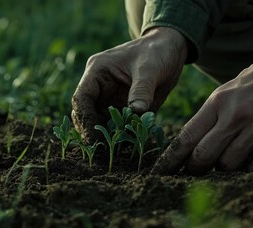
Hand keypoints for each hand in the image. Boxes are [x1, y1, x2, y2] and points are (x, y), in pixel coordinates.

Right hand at [71, 27, 187, 141]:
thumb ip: (142, 90)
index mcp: (97, 72)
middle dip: (93, 133)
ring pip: (102, 123)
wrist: (170, 49)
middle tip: (104, 152)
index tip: (93, 139)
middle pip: (87, 114)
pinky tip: (131, 146)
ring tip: (117, 153)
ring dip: (109, 137)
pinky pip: (120, 126)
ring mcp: (112, 98)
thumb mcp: (150, 68)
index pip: (81, 98)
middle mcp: (100, 87)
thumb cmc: (157, 51)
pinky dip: (124, 136)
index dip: (84, 120)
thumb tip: (136, 113)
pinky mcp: (125, 108)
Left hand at [152, 55, 252, 174]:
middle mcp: (234, 117)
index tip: (160, 172)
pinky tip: (249, 160)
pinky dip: (248, 170)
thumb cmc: (252, 86)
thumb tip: (188, 151)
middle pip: (203, 157)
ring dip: (223, 168)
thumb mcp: (223, 94)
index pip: (186, 138)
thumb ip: (207, 120)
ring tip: (228, 157)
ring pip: (227, 166)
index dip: (170, 160)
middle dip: (194, 169)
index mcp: (216, 103)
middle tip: (193, 172)